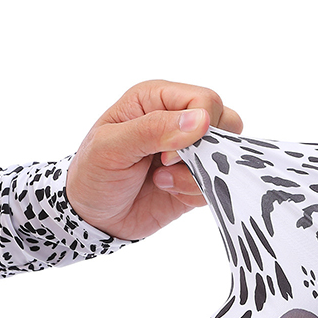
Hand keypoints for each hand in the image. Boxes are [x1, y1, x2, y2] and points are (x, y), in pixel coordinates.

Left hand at [65, 80, 242, 239]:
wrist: (92, 218)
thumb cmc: (93, 174)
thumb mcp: (110, 147)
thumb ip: (153, 129)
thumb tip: (201, 121)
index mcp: (156, 99)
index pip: (205, 100)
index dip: (197, 128)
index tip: (166, 155)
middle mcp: (177, 119)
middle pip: (226, 123)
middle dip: (203, 152)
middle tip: (166, 166)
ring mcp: (190, 150)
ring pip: (225, 156)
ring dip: (196, 176)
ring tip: (161, 182)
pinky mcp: (196, 178)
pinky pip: (218, 182)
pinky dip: (196, 192)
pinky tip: (168, 192)